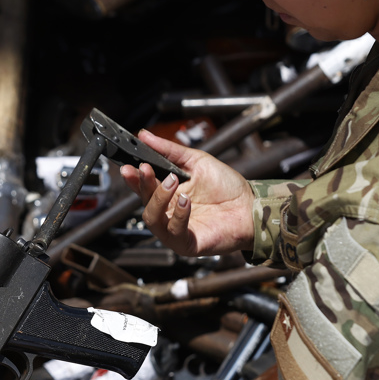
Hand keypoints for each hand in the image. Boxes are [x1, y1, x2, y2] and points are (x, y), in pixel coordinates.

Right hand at [119, 129, 255, 256]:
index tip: (128, 166)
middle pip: (144, 201)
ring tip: (172, 181)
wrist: (250, 207)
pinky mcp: (185, 244)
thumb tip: (145, 136)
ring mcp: (174, 230)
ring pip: (152, 218)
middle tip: (146, 169)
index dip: (133, 178)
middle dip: (143, 184)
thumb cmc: (227, 187)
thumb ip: (170, 150)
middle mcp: (168, 213)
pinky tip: (187, 201)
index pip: (143, 187)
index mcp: (168, 194)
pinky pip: (173, 231)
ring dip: (158, 198)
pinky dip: (178, 215)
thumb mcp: (197, 161)